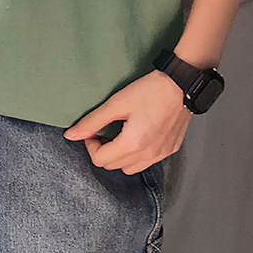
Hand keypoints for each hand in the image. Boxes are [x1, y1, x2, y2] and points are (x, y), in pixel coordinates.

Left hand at [63, 70, 191, 174]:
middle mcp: (148, 155)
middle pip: (114, 166)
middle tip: (104, 131)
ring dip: (120, 156)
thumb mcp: (116, 103)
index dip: (90, 145)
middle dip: (103, 151)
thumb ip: (92, 121)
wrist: (182, 84)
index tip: (92, 130)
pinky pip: (147, 161)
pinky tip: (137, 135)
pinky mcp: (170, 150)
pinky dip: (137, 154)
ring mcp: (161, 155)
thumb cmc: (149, 91)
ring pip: (131, 168)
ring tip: (120, 134)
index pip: (100, 160)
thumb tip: (70, 135)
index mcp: (132, 145)